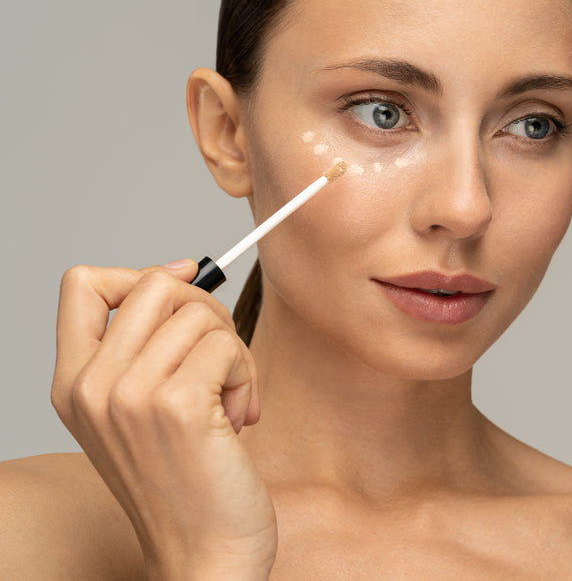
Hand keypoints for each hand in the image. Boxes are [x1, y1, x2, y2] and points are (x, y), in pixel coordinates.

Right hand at [51, 261, 275, 579]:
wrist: (204, 552)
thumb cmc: (186, 480)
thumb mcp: (141, 409)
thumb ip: (145, 346)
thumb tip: (180, 271)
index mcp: (73, 383)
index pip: (83, 284)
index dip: (141, 272)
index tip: (184, 286)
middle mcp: (91, 386)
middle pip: (157, 284)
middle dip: (207, 313)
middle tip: (221, 361)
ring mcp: (130, 395)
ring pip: (200, 312)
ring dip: (233, 352)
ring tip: (228, 401)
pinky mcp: (177, 406)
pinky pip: (228, 346)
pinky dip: (246, 376)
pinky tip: (238, 419)